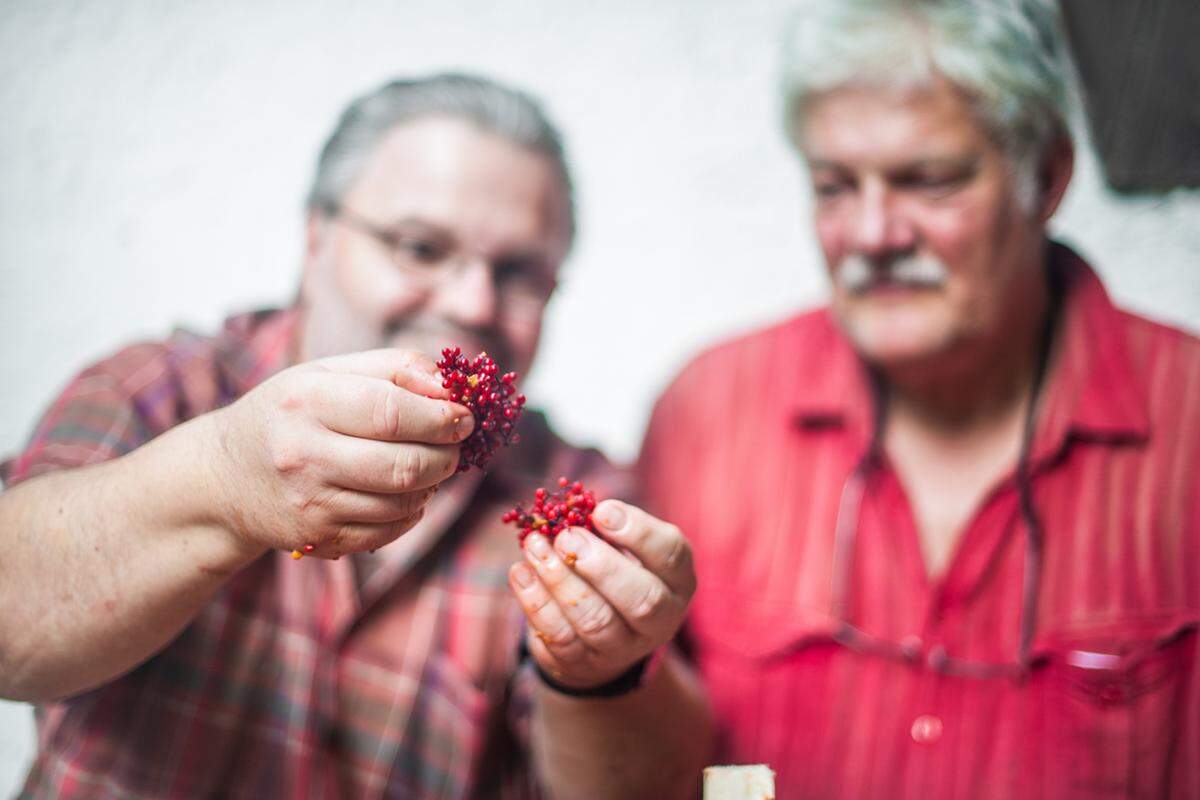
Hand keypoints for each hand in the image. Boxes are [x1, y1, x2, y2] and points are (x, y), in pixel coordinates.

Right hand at [205, 348, 473, 557]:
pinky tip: (406, 493)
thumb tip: (450, 383)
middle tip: (457, 445)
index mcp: (307, 401)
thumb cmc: (288, 413)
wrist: (222, 477)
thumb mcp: (326, 373)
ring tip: (431, 466)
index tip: (467, 417)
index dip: (441, 417)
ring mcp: (308, 501)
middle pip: (402, 464)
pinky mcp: (315, 536)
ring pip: (400, 501)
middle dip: (446, 456)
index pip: (391, 412)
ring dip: (432, 484)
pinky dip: (411, 512)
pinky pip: (386, 531)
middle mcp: (303, 454)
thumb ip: (392, 368)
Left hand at [508, 499, 695, 689]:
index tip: (601, 511)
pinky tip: (520, 573)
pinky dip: (536, 602)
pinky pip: (560, 637)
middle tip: (567, 537)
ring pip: (595, 621)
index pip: (671, 556)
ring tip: (535, 547)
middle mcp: (660, 620)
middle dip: (601, 566)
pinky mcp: (584, 664)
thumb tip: (575, 511)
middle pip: (642, 600)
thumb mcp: (622, 548)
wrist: (598, 636)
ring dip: (560, 580)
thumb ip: (607, 528)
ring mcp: (622, 649)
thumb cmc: (614, 572)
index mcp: (676, 581)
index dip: (639, 532)